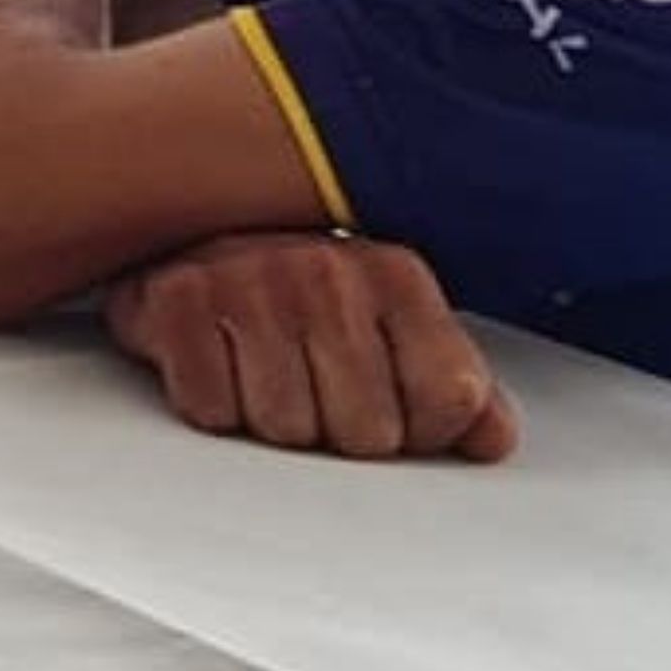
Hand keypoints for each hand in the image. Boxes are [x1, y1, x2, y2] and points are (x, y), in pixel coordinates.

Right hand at [102, 233, 516, 463]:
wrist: (180, 230)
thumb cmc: (297, 294)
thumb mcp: (388, 325)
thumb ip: (451, 383)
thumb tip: (491, 440)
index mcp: (397, 275)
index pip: (450, 399)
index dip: (421, 430)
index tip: (392, 408)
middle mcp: (329, 270)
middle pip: (366, 433)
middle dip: (336, 431)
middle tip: (311, 388)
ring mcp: (251, 280)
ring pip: (285, 429)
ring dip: (269, 420)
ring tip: (261, 372)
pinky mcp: (179, 301)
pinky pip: (212, 411)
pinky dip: (211, 404)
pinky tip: (217, 362)